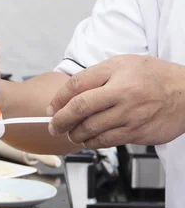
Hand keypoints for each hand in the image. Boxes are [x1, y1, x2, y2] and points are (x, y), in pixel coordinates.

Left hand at [48, 55, 184, 148]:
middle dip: (60, 121)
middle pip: (79, 109)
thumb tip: (68, 94)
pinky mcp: (136, 133)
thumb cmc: (154, 77)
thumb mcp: (124, 64)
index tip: (52, 108)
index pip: (77, 85)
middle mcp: (122, 93)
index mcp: (116, 72)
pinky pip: (106, 141)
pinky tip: (89, 140)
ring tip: (72, 134)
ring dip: (75, 135)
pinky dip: (92, 142)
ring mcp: (130, 115)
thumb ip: (96, 76)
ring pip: (91, 130)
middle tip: (53, 127)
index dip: (58, 99)